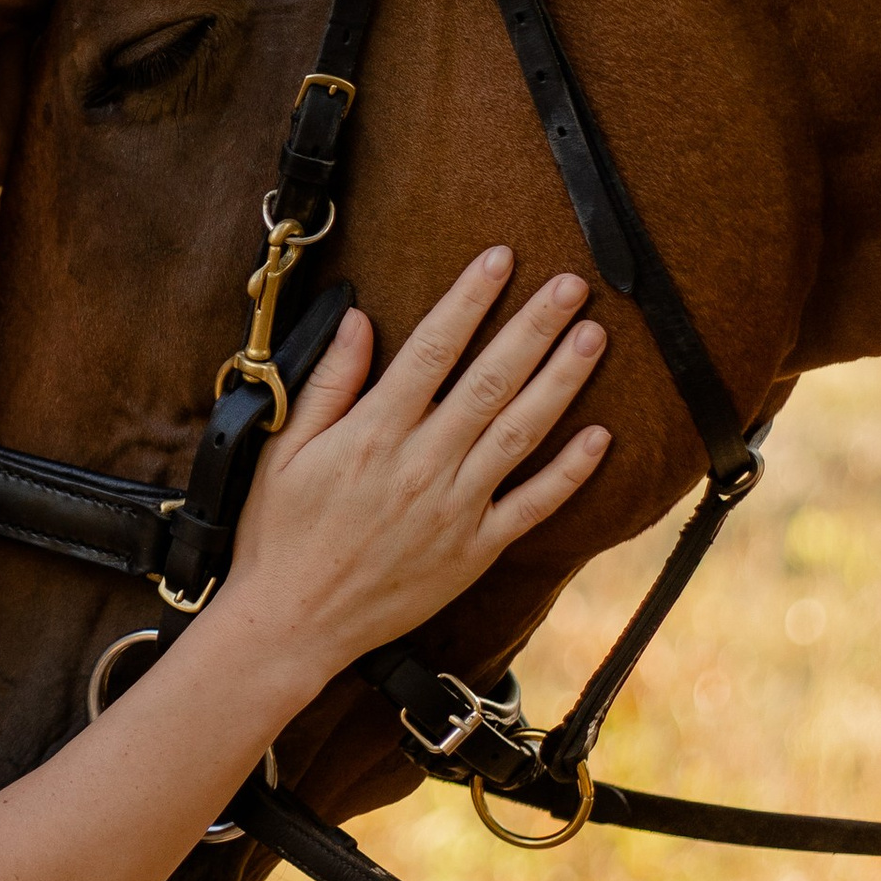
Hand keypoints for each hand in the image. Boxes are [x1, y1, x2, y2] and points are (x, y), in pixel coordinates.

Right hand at [218, 247, 608, 693]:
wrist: (294, 622)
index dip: (469, 299)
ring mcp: (454, 508)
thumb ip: (328, 384)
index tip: (500, 258)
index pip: (432, 349)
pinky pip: (532, 505)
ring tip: (594, 337)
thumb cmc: (280, 534)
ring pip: (520, 432)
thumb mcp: (285, 450)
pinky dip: (569, 471)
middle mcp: (421, 464)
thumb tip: (356, 319)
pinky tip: (600, 436)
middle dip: (535, 327)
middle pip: (491, 381)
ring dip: (561, 381)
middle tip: (572, 284)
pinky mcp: (475, 550)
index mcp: (373, 433)